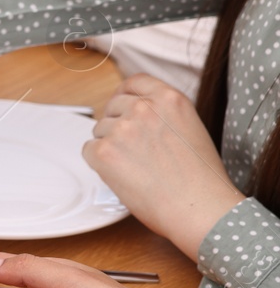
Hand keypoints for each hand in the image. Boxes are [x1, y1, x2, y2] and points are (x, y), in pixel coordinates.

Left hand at [82, 74, 243, 258]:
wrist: (197, 206)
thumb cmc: (199, 178)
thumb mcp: (189, 128)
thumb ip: (163, 114)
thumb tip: (134, 113)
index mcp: (169, 98)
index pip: (133, 82)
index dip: (124, 95)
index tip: (121, 107)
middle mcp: (143, 107)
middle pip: (112, 106)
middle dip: (116, 124)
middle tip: (131, 150)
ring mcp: (121, 128)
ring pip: (99, 130)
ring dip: (109, 146)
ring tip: (135, 167)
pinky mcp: (103, 151)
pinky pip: (88, 150)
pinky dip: (98, 163)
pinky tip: (122, 175)